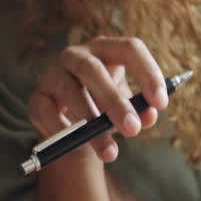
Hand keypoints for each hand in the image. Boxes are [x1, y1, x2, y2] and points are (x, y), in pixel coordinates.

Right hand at [29, 37, 168, 161]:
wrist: (73, 122)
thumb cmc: (105, 106)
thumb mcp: (127, 107)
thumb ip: (140, 110)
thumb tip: (148, 115)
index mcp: (105, 50)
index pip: (129, 48)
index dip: (147, 72)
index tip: (162, 103)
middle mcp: (77, 56)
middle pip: (93, 70)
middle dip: (114, 101)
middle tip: (133, 129)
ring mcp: (53, 75)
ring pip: (70, 93)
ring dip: (91, 124)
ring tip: (110, 153)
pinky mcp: (38, 97)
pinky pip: (47, 112)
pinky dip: (62, 130)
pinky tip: (76, 146)